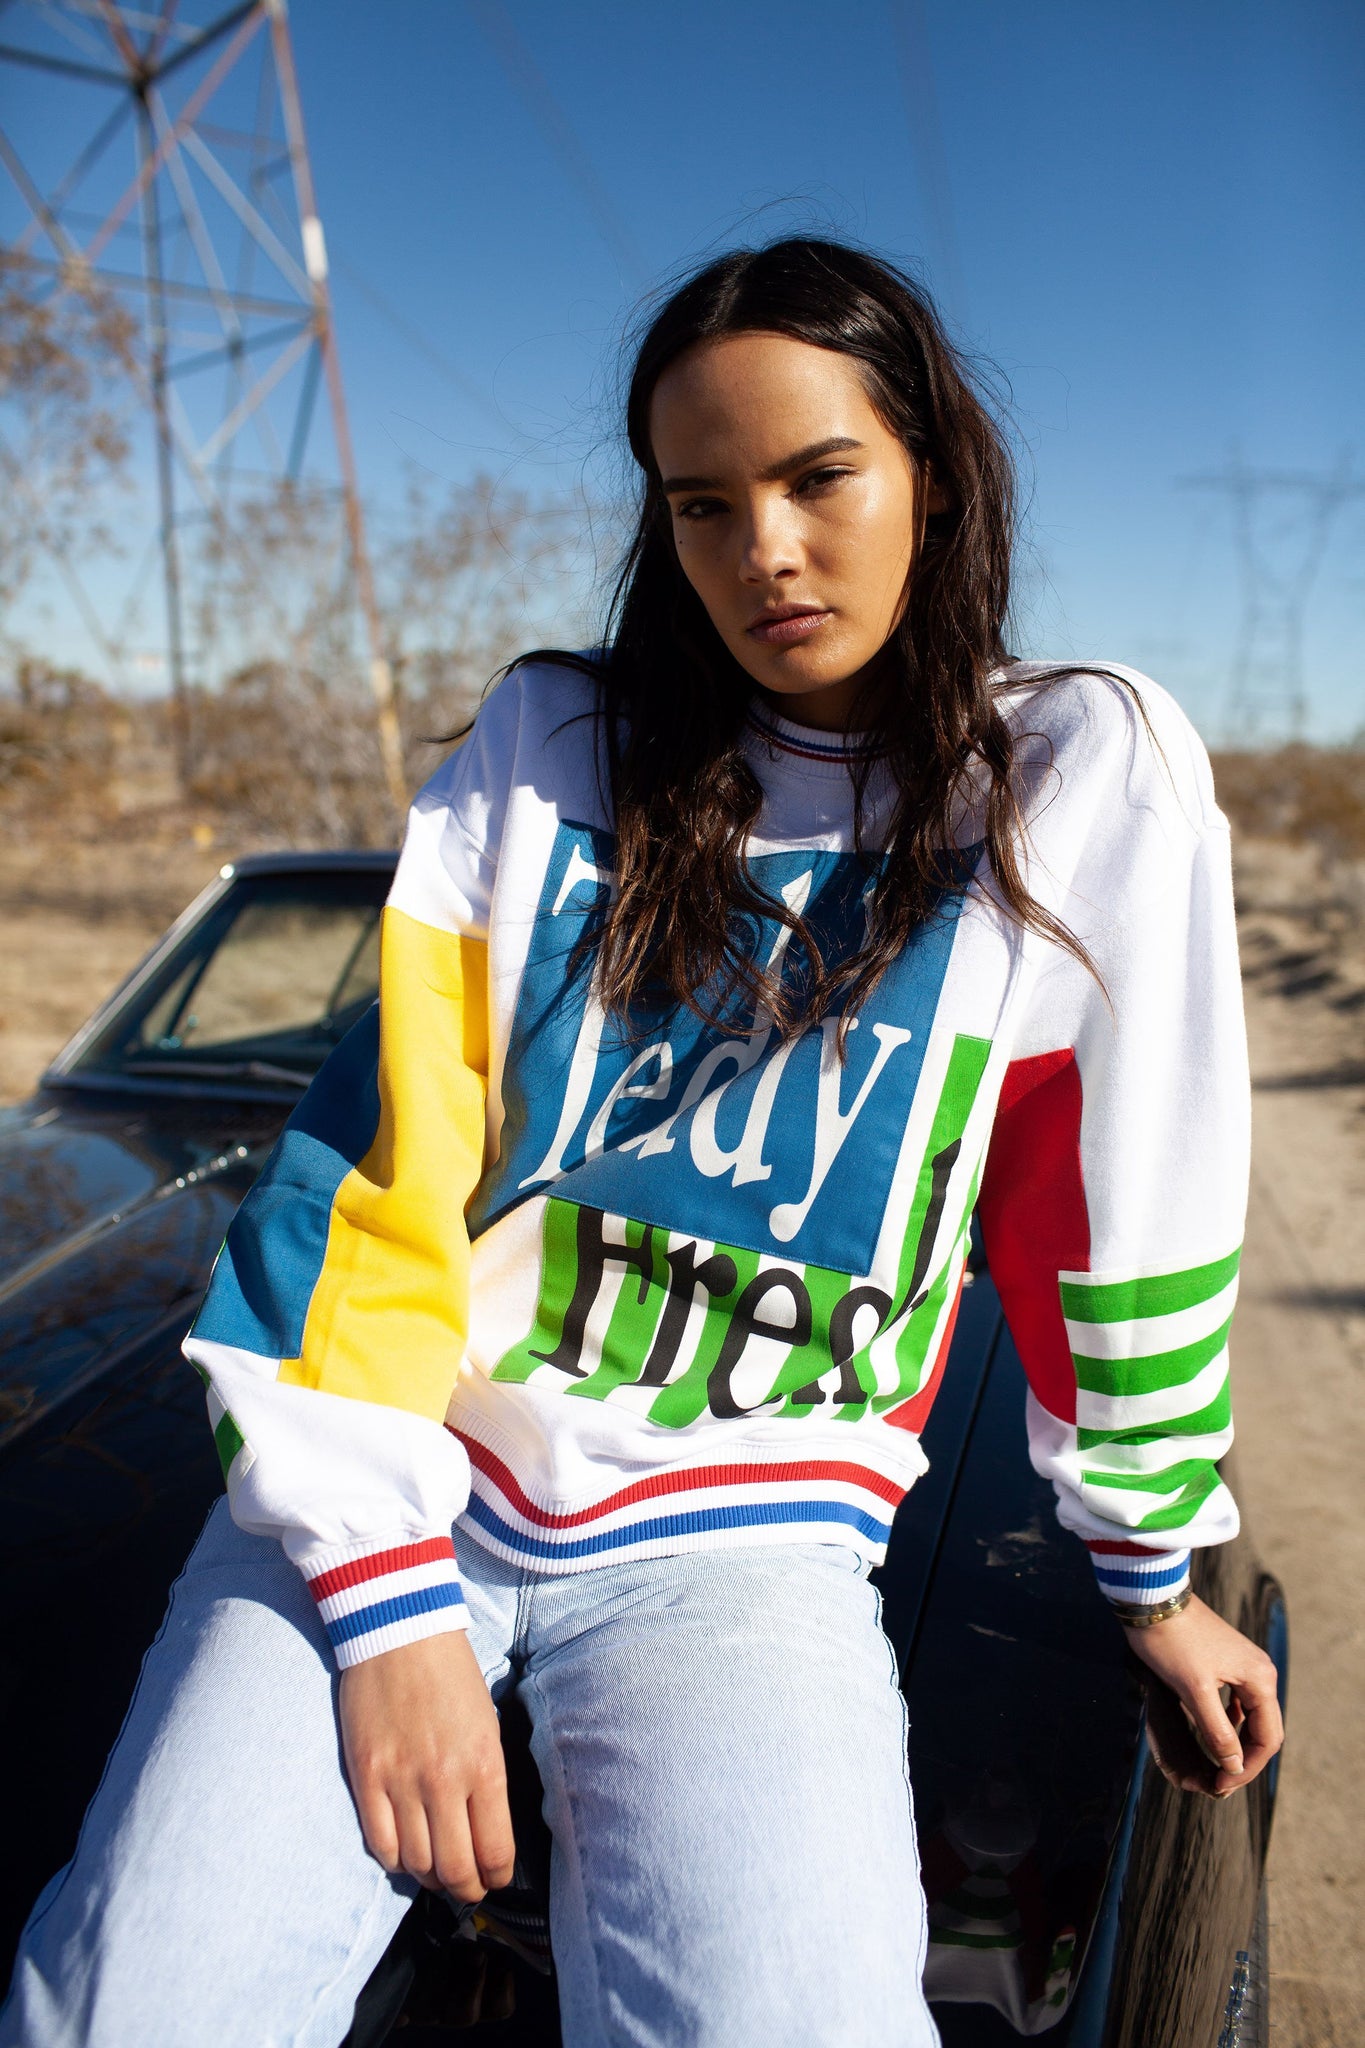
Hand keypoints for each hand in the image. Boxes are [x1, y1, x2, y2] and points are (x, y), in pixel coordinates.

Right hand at [339, 1630, 515, 1901]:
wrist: (400, 1632)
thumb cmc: (451, 1675)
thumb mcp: (487, 1725)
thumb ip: (486, 1781)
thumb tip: (484, 1834)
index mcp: (485, 1766)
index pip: (494, 1852)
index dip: (496, 1877)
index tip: (494, 1878)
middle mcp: (444, 1781)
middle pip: (455, 1869)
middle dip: (465, 1888)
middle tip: (465, 1885)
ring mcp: (401, 1781)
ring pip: (416, 1864)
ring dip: (428, 1875)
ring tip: (434, 1867)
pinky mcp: (366, 1776)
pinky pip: (379, 1843)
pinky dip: (394, 1858)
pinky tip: (403, 1849)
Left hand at [1122, 1594, 1283, 1798]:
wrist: (1152, 1599)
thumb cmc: (1171, 1642)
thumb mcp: (1194, 1691)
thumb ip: (1217, 1732)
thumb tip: (1234, 1767)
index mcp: (1259, 1679)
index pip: (1268, 1738)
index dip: (1247, 1768)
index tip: (1221, 1787)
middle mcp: (1258, 1673)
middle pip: (1262, 1730)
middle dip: (1242, 1760)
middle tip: (1218, 1785)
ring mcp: (1243, 1667)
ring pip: (1248, 1718)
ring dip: (1235, 1745)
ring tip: (1216, 1768)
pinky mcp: (1225, 1664)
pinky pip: (1235, 1704)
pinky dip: (1227, 1725)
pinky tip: (1213, 1736)